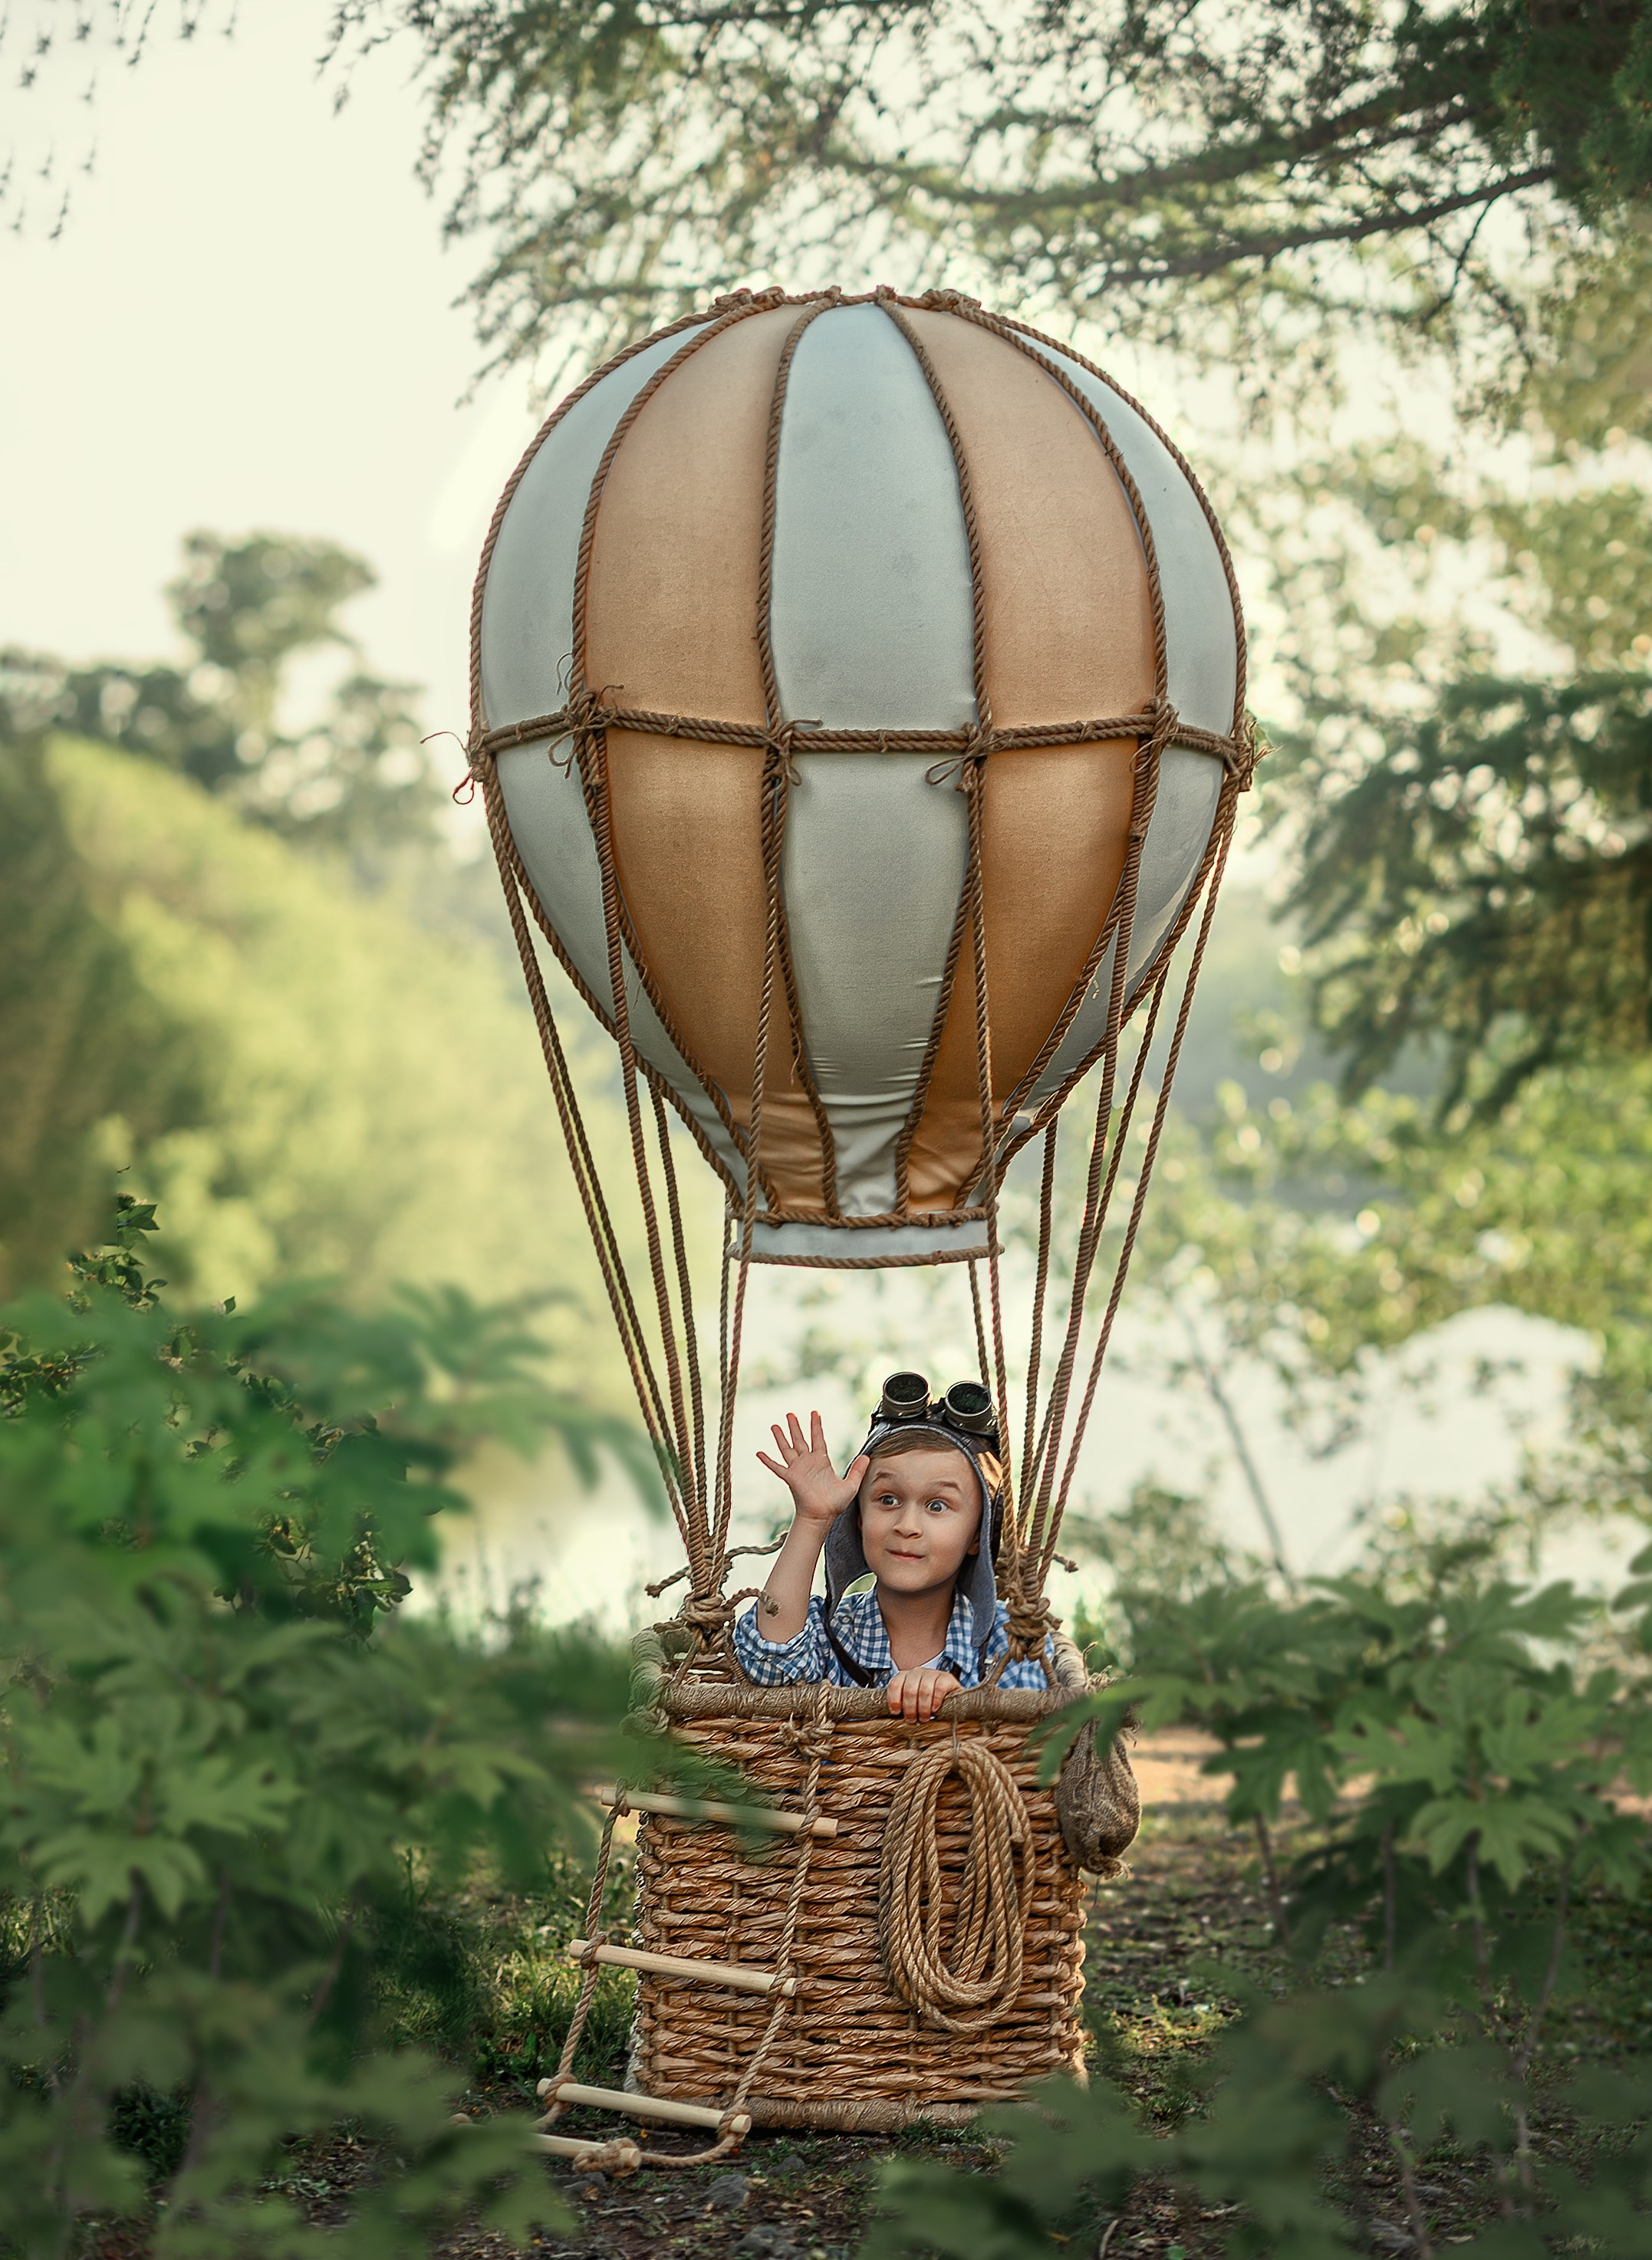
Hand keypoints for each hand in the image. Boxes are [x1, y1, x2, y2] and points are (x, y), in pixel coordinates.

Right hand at [756, 1411, 867, 1527]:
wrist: (822, 1516)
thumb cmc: (834, 1504)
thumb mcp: (850, 1485)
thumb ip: (857, 1470)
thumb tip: (867, 1457)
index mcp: (821, 1461)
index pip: (818, 1439)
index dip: (816, 1426)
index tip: (814, 1413)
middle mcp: (808, 1462)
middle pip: (800, 1440)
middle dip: (795, 1427)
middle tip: (790, 1414)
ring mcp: (797, 1469)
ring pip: (787, 1449)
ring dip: (781, 1437)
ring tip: (775, 1426)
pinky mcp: (790, 1477)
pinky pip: (776, 1467)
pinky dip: (768, 1460)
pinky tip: (759, 1453)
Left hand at [885, 1668, 961, 1722]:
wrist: (948, 1695)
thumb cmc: (925, 1701)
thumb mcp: (911, 1701)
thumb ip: (901, 1705)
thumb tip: (892, 1716)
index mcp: (905, 1676)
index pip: (895, 1684)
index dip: (894, 1699)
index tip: (896, 1713)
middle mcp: (917, 1672)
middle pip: (909, 1690)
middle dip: (910, 1709)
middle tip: (912, 1721)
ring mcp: (932, 1673)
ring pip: (924, 1690)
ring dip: (923, 1708)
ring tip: (924, 1718)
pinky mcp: (946, 1678)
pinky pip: (939, 1688)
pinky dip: (936, 1701)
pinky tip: (935, 1709)